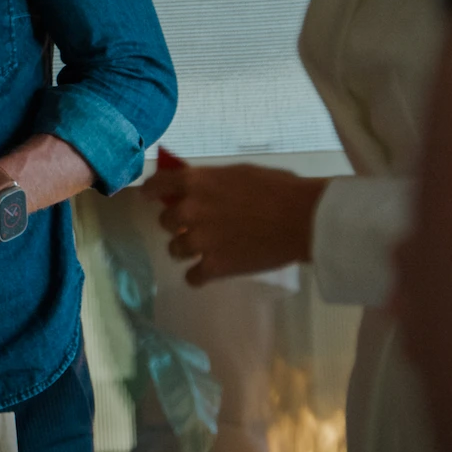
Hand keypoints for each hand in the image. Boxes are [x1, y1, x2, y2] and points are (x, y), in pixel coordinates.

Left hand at [141, 163, 325, 285]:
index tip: (149, 196)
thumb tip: (193, 187)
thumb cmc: (277, 188)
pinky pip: (192, 277)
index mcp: (195, 182)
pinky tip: (208, 271)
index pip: (155, 185)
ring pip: (174, 250)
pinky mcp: (215, 268)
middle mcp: (190, 211)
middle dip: (177, 223)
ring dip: (185, 248)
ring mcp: (201, 241)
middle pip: (165, 221)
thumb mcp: (237, 173)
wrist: (302, 219)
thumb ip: (209, 181)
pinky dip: (199, 275)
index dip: (150, 191)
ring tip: (202, 249)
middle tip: (194, 224)